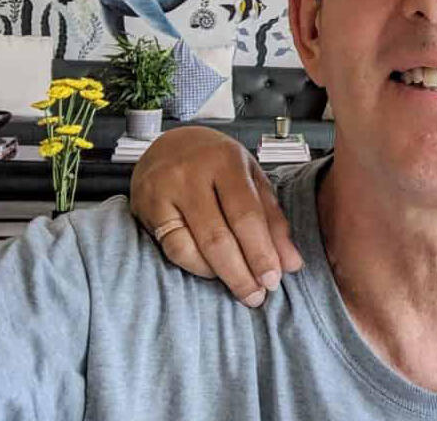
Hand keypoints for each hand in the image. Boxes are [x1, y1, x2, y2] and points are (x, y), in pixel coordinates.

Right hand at [130, 126, 302, 306]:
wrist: (168, 142)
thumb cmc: (216, 161)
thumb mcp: (251, 178)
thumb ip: (272, 218)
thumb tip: (291, 262)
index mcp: (227, 160)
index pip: (246, 214)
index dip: (261, 252)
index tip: (274, 279)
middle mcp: (192, 174)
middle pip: (218, 236)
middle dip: (242, 272)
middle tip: (258, 294)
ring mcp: (164, 191)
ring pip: (191, 247)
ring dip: (219, 275)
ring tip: (240, 287)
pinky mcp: (145, 208)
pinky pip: (173, 248)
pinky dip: (196, 266)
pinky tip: (213, 272)